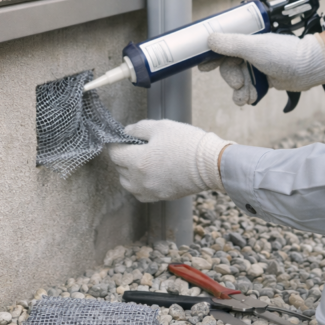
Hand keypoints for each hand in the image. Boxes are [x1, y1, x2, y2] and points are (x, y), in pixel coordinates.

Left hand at [109, 120, 232, 201]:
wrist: (210, 164)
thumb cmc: (187, 143)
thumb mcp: (161, 126)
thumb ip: (138, 128)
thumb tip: (126, 132)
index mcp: (138, 161)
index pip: (114, 154)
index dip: (114, 144)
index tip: (118, 138)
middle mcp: (140, 180)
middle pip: (119, 169)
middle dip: (122, 156)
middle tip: (132, 146)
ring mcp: (150, 191)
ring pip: (127, 184)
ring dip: (128, 172)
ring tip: (140, 161)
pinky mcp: (160, 197)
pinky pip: (140, 193)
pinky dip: (139, 184)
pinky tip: (148, 174)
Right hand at [199, 32, 324, 105]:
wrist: (309, 69)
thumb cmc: (285, 54)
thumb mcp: (255, 48)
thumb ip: (231, 44)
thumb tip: (209, 40)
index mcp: (247, 39)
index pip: (223, 46)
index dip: (212, 56)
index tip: (204, 67)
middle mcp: (250, 51)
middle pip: (228, 68)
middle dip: (231, 78)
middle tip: (238, 84)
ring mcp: (257, 66)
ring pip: (237, 81)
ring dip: (240, 91)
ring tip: (247, 96)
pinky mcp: (264, 79)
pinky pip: (248, 90)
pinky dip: (248, 95)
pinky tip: (253, 98)